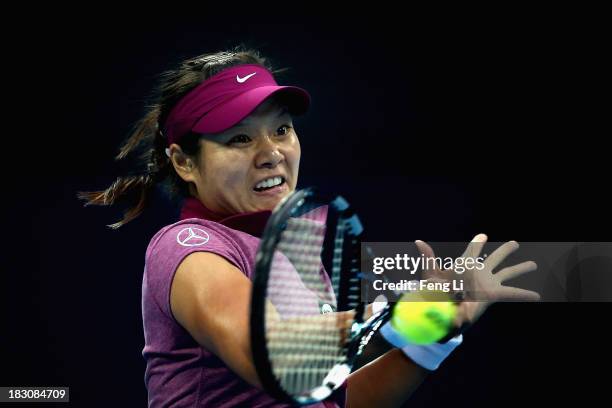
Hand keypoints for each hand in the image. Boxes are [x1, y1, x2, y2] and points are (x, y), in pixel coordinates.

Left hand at [415, 234, 540, 327]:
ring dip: (520, 268)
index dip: (477, 244)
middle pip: (494, 258)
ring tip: (534, 264)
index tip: (483, 236)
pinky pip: (512, 294)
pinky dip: (525, 294)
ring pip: (507, 272)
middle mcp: (479, 273)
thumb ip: (428, 258)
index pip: (472, 252)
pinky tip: (537, 295)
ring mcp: (488, 283)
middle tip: (515, 244)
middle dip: (504, 251)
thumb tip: (419, 241)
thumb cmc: (435, 295)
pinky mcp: (493, 295)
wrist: (442, 313)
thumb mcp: (431, 275)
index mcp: (465, 266)